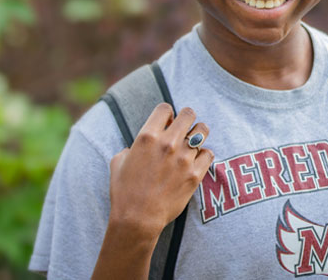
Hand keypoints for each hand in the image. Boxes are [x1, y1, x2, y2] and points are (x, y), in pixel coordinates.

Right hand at [107, 103, 213, 240]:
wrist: (137, 219)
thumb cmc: (124, 192)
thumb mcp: (118, 162)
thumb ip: (131, 147)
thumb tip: (137, 145)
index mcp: (146, 136)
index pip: (165, 108)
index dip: (167, 113)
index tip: (167, 123)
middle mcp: (167, 143)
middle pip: (189, 114)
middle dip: (186, 119)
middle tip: (183, 129)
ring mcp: (183, 158)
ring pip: (203, 131)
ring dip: (198, 134)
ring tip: (193, 143)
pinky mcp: (195, 174)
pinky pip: (209, 154)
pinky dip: (203, 156)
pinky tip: (195, 162)